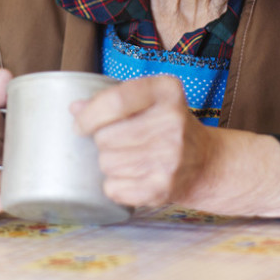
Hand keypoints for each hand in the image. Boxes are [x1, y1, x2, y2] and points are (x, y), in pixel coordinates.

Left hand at [71, 75, 212, 207]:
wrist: (205, 162)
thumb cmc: (168, 126)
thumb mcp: (149, 101)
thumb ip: (113, 99)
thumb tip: (74, 109)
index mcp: (167, 91)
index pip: (116, 101)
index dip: (90, 115)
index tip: (79, 126)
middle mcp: (172, 122)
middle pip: (106, 136)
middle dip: (102, 142)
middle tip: (117, 143)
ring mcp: (170, 157)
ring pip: (107, 164)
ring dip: (110, 164)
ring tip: (129, 158)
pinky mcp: (164, 187)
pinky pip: (114, 189)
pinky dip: (116, 186)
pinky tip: (133, 177)